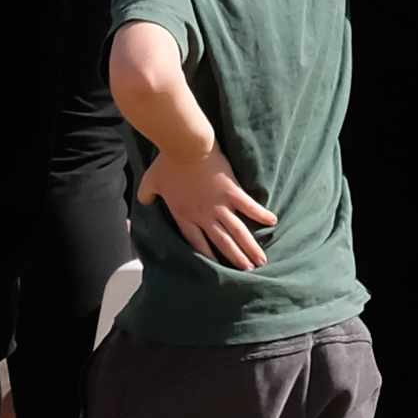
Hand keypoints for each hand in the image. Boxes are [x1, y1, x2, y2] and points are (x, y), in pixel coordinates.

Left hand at [139, 143, 274, 272]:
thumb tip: (145, 201)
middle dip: (235, 258)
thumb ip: (147, 195)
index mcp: (184, 215)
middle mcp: (203, 215)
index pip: (197, 243)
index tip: (218, 268)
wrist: (184, 146)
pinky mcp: (232, 191)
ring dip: (249, 247)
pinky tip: (272, 222)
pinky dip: (261, 214)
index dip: (208, 256)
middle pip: (221, 243)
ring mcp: (219, 204)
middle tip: (247, 272)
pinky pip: (249, 206)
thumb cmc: (166, 163)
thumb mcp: (150, 182)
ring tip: (260, 260)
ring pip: (237, 231)